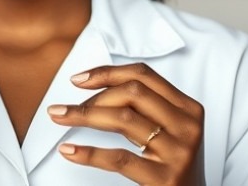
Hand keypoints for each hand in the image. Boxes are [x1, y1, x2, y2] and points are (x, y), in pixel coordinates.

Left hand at [47, 63, 204, 185]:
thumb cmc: (171, 165)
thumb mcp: (167, 130)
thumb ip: (144, 107)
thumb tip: (96, 87)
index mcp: (188, 108)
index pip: (144, 75)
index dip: (107, 73)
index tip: (79, 79)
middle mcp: (187, 126)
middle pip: (132, 93)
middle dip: (93, 96)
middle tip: (66, 108)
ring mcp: (178, 152)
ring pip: (123, 119)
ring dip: (83, 115)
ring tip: (59, 117)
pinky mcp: (165, 178)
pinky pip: (119, 158)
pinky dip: (88, 153)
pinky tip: (69, 151)